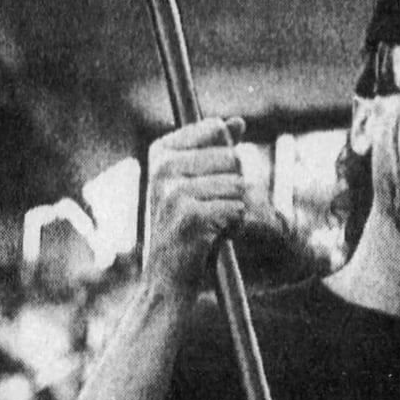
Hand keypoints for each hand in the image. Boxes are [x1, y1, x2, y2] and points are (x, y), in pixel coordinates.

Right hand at [144, 116, 249, 291]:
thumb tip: (238, 121)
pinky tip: (211, 236)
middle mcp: (163, 166)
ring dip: (233, 208)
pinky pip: (237, 208)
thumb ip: (216, 149)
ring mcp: (174, 191)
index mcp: (161, 151)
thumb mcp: (194, 182)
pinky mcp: (190, 215)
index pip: (217, 128)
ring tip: (209, 224)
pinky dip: (233, 225)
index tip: (206, 180)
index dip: (226, 156)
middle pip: (232, 156)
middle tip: (208, 209)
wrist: (166, 278)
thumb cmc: (184, 227)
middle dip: (232, 186)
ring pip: (238, 184)